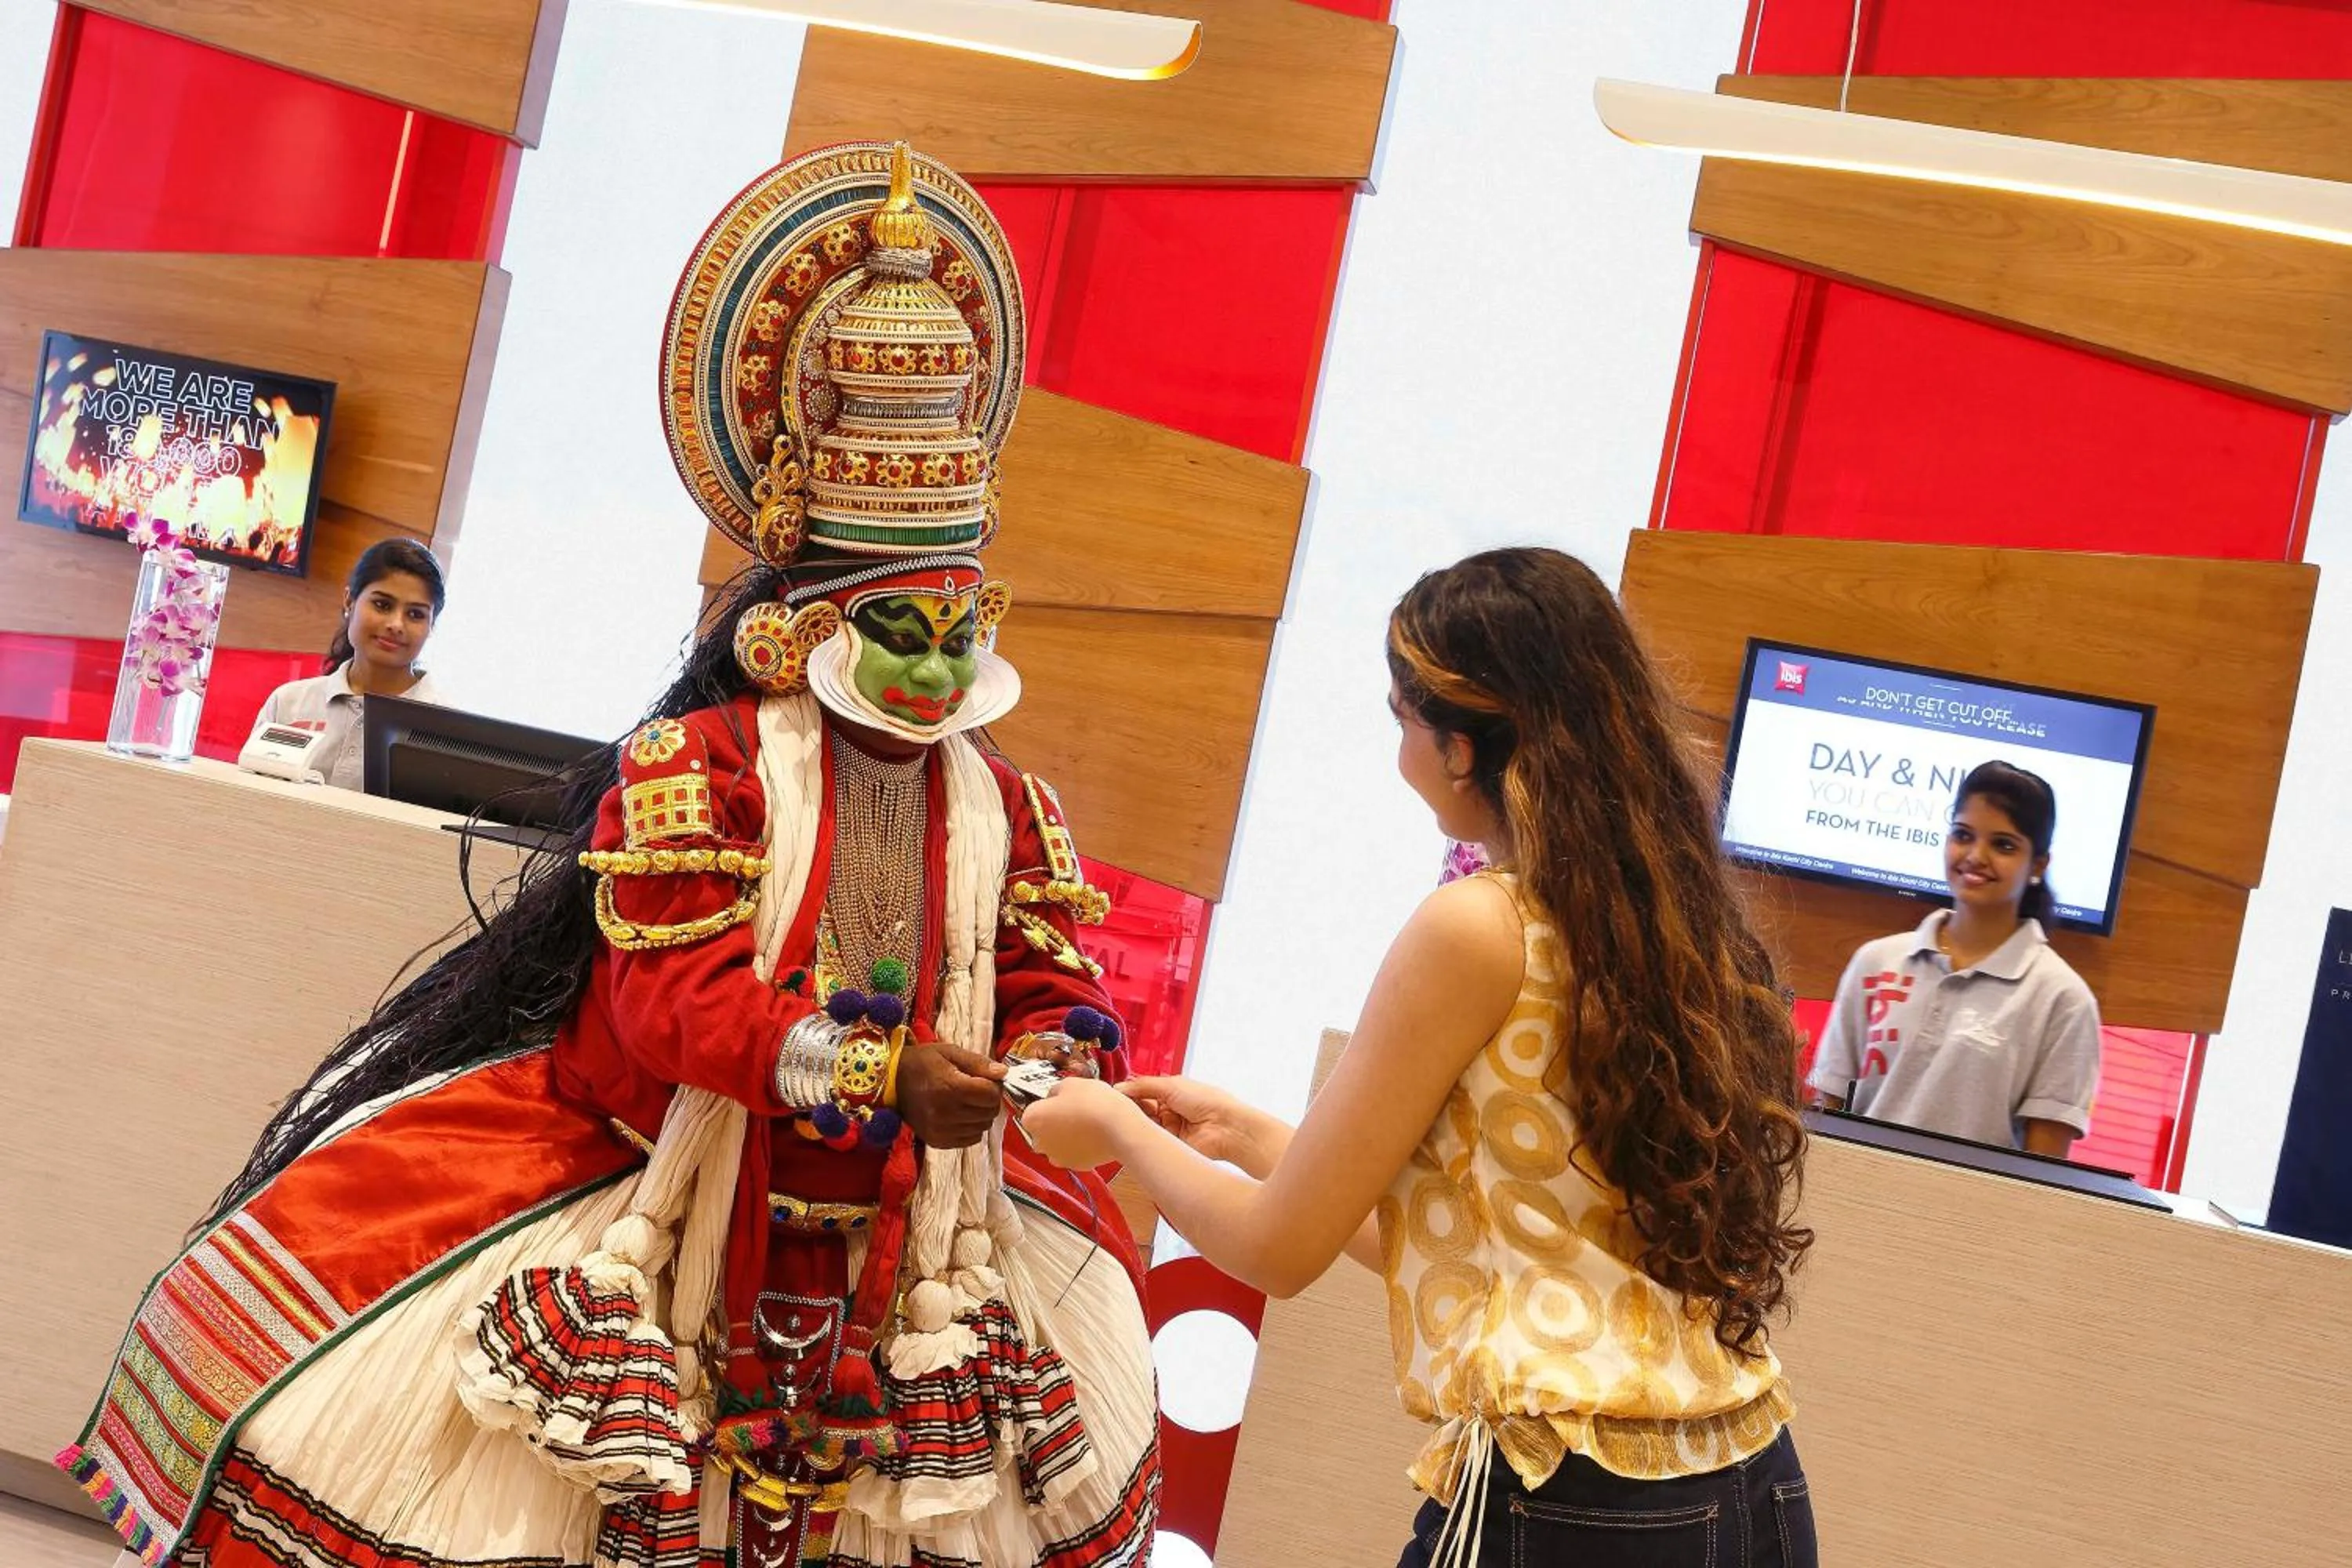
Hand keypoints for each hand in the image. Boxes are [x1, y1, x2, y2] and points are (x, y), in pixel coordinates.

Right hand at [895, 1042, 1005, 1148]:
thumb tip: (1003, 1074)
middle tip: (977, 1089)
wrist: (891, 1082)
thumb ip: (978, 1063)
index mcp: (949, 1086)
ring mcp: (940, 1130)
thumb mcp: (950, 1052)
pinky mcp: (937, 1141)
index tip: (985, 1079)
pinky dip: (972, 1128)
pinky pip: (971, 1139)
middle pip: (989, 1112)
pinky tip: (960, 1115)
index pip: (991, 1094)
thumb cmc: (923, 1062)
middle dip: (989, 1100)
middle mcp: (945, 1112)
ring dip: (981, 1114)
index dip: (994, 1085)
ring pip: (982, 1127)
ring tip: (967, 1101)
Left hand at [1020, 1076, 1142, 1170]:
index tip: (1060, 1099)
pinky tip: (1094, 1134)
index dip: (1047, 1103)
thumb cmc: (1093, 1102)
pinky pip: (1074, 1154)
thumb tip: (1054, 1096)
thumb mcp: (1070, 1083)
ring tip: (1087, 1122)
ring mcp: (1057, 1157)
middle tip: (1074, 1109)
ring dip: (1067, 1136)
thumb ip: (1056, 1090)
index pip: (1032, 1110)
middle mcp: (1039, 1142)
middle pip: (1042, 1130)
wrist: (1118, 1127)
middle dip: (1054, 1122)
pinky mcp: (1076, 1166)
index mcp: (1032, 1118)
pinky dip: (1081, 1146)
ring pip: (1057, 1144)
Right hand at [1118, 1075, 1272, 1172]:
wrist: (1226, 1129)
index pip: (1142, 1092)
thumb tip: (1119, 1087)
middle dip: (1130, 1109)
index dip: (1128, 1094)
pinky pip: (1151, 1142)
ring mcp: (1168, 1129)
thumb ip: (1143, 1085)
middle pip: (1140, 1110)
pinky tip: (1134, 1135)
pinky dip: (1143, 1138)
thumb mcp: (1171, 1085)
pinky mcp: (1169, 1146)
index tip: (1112, 1096)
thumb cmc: (1206, 1101)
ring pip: (1144, 1126)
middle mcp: (1168, 1110)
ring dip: (1136, 1124)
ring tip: (1124, 1121)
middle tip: (1115, 1110)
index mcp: (1171, 1092)